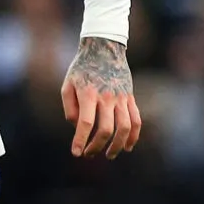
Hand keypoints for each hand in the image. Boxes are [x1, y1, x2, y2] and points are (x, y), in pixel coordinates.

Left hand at [60, 37, 141, 159]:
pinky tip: (128, 146)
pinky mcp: (130, 97)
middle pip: (106, 129)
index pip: (86, 123)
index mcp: (88, 94)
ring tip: (109, 155)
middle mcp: (107, 97)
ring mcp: (121, 97)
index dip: (81, 140)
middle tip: (89, 154)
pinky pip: (136, 120)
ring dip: (117, 145)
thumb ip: (70, 108)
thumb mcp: (67, 85)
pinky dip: (134, 136)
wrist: (104, 48)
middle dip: (97, 146)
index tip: (76, 153)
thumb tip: (78, 127)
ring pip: (124, 128)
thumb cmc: (81, 68)